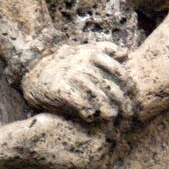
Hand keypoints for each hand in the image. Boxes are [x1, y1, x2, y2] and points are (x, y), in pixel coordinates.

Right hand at [21, 40, 135, 122]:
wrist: (36, 72)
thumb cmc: (66, 64)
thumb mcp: (85, 51)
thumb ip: (106, 50)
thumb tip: (126, 53)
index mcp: (93, 54)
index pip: (119, 70)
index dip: (129, 85)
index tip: (133, 97)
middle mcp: (85, 64)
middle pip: (112, 87)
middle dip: (123, 103)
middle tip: (128, 115)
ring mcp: (73, 76)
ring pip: (100, 97)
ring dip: (109, 111)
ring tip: (113, 118)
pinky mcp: (62, 90)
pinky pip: (82, 104)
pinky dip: (89, 113)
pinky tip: (91, 118)